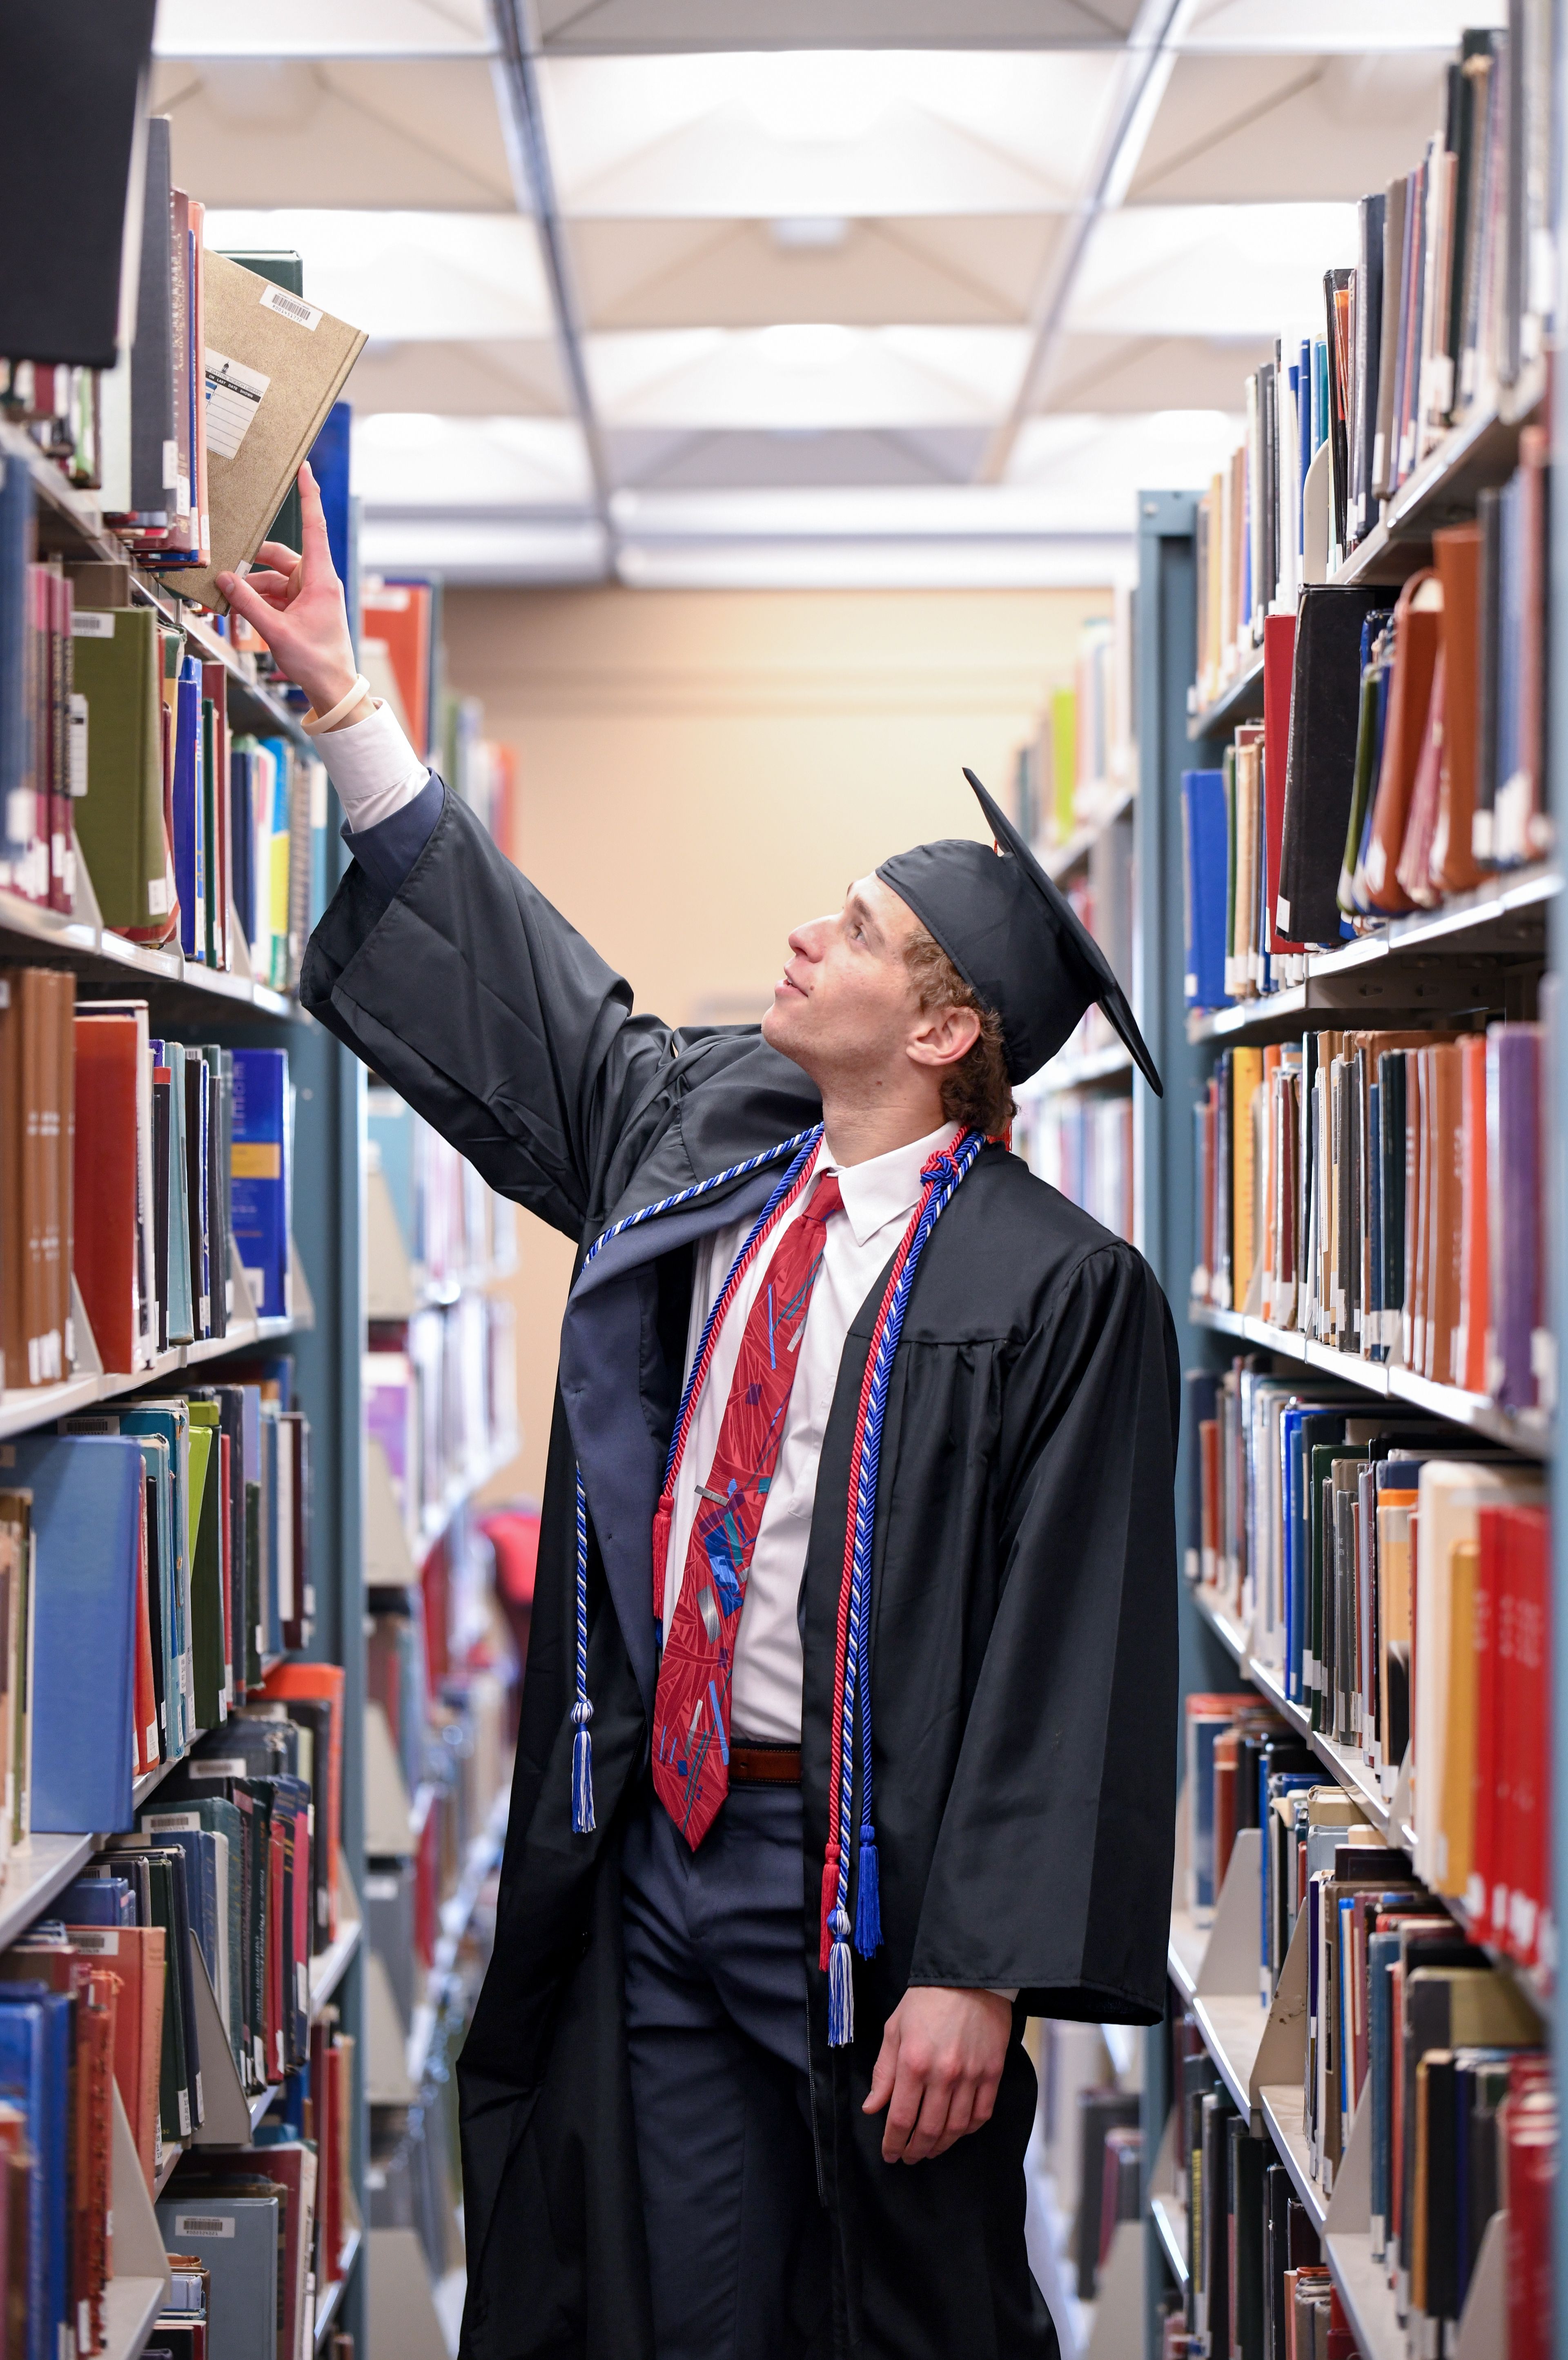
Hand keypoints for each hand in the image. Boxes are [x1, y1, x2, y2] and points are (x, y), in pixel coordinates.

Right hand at [215, 461, 365, 724]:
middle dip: (251, 569)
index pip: (314, 527)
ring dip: (251, 591)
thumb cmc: (315, 661)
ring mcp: (308, 594)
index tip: (305, 468)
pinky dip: (258, 602)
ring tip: (229, 606)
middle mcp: (316, 581)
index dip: (308, 496)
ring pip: (271, 579)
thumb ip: (247, 604)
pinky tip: (240, 614)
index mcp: (320, 579)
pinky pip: (274, 595)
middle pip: (277, 557)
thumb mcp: (275, 632)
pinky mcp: (301, 607)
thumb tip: (225, 578)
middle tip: (224, 575)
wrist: (332, 688)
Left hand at [863, 1986, 1011, 2164]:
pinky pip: (981, 2115)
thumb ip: (883, 2072)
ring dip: (940, 2146)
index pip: (901, 2119)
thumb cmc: (926, 2001)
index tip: (889, 2154)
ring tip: (929, 2150)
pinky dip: (968, 2130)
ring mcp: (972, 2076)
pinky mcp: (993, 2074)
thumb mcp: (894, 2030)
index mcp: (914, 2063)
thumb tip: (873, 2107)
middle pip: (928, 2130)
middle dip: (915, 2151)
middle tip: (907, 2157)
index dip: (893, 2143)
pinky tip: (957, 2132)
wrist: (969, 1977)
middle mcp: (943, 2075)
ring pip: (956, 2129)